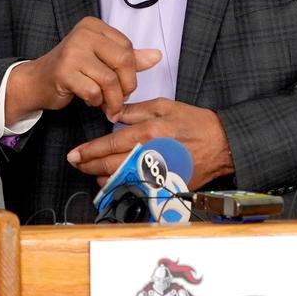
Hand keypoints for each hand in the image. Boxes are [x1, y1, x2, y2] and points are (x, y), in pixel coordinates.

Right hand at [5, 17, 160, 123]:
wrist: (36, 81)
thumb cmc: (71, 70)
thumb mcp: (100, 59)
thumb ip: (128, 58)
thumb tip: (157, 56)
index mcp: (93, 26)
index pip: (127, 48)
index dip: (130, 71)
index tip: (122, 84)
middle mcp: (83, 34)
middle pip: (123, 61)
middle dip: (126, 87)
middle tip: (119, 99)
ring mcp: (72, 52)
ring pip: (110, 80)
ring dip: (112, 99)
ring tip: (105, 105)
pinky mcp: (64, 71)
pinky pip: (93, 92)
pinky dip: (95, 102)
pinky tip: (89, 101)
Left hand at [65, 98, 233, 188]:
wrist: (222, 143)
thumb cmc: (195, 123)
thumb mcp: (164, 106)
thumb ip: (135, 110)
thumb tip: (113, 114)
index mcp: (148, 133)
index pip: (109, 144)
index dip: (89, 151)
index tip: (74, 154)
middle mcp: (150, 154)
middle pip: (110, 165)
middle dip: (89, 166)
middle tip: (76, 163)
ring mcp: (158, 172)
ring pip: (121, 181)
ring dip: (103, 178)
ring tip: (92, 172)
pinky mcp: (166, 185)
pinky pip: (137, 189)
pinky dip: (123, 186)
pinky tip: (115, 182)